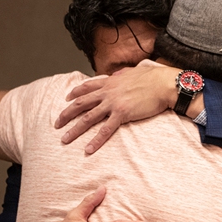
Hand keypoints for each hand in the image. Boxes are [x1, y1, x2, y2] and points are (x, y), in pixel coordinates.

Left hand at [55, 63, 179, 153]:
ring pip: (88, 118)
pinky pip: (105, 130)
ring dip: (75, 130)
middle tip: (57, 124)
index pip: (87, 87)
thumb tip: (120, 75)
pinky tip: (88, 149)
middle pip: (80, 103)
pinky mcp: (122, 114)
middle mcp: (107, 92)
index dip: (74, 93)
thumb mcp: (134, 72)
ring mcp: (113, 103)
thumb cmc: (154, 78)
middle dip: (66, 114)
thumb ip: (123, 75)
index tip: (67, 99)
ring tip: (65, 139)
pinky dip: (96, 140)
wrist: (164, 84)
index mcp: (110, 82)